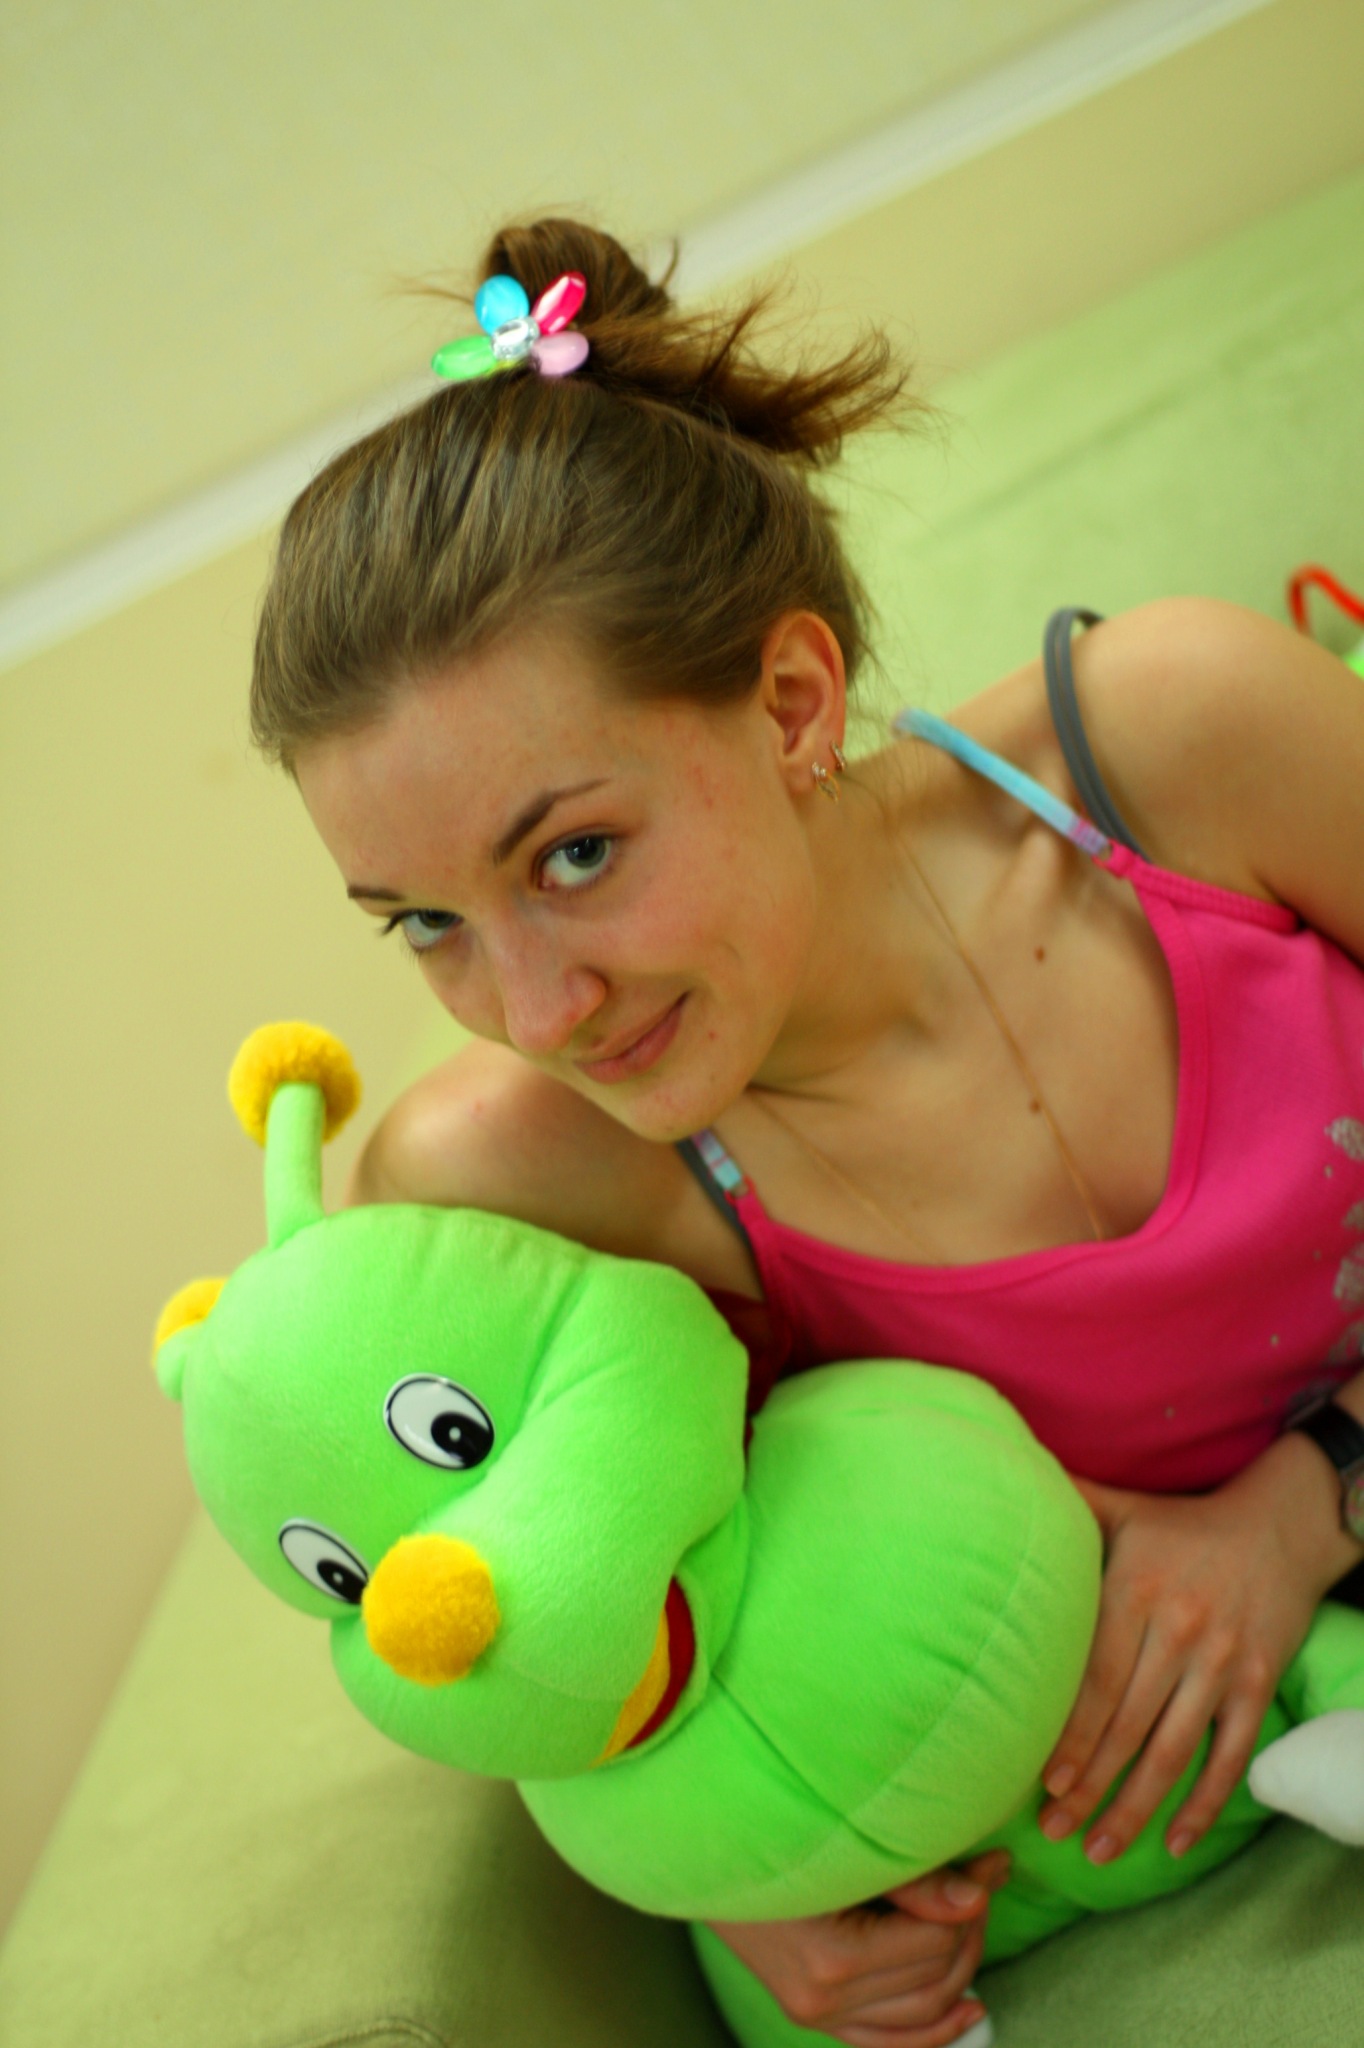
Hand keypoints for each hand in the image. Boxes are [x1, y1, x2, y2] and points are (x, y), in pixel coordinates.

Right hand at [704, 1850, 1009, 2046]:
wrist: (697, 1851)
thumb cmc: (768, 1832)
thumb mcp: (842, 1847)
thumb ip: (913, 1878)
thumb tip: (978, 1897)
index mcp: (830, 1958)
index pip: (935, 1940)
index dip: (973, 1898)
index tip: (991, 1860)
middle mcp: (822, 1999)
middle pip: (935, 1977)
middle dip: (972, 1928)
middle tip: (985, 1878)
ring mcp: (815, 2014)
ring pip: (922, 2012)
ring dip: (961, 1966)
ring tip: (973, 1917)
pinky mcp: (812, 2016)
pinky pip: (890, 2040)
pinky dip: (936, 2030)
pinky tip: (971, 2010)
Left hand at [1039, 1436, 1359, 1865]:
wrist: (1281, 1524)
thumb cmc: (1185, 1523)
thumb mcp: (1125, 1507)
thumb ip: (1067, 1503)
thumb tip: (1003, 1481)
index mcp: (1138, 1591)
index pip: (1098, 1679)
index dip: (1072, 1734)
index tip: (1044, 1779)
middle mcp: (1180, 1632)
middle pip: (1128, 1725)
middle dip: (1090, 1785)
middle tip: (1054, 1829)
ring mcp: (1223, 1664)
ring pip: (1174, 1751)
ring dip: (1136, 1808)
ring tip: (1098, 1849)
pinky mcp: (1259, 1685)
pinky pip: (1230, 1756)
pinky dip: (1206, 1805)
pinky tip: (1175, 1843)